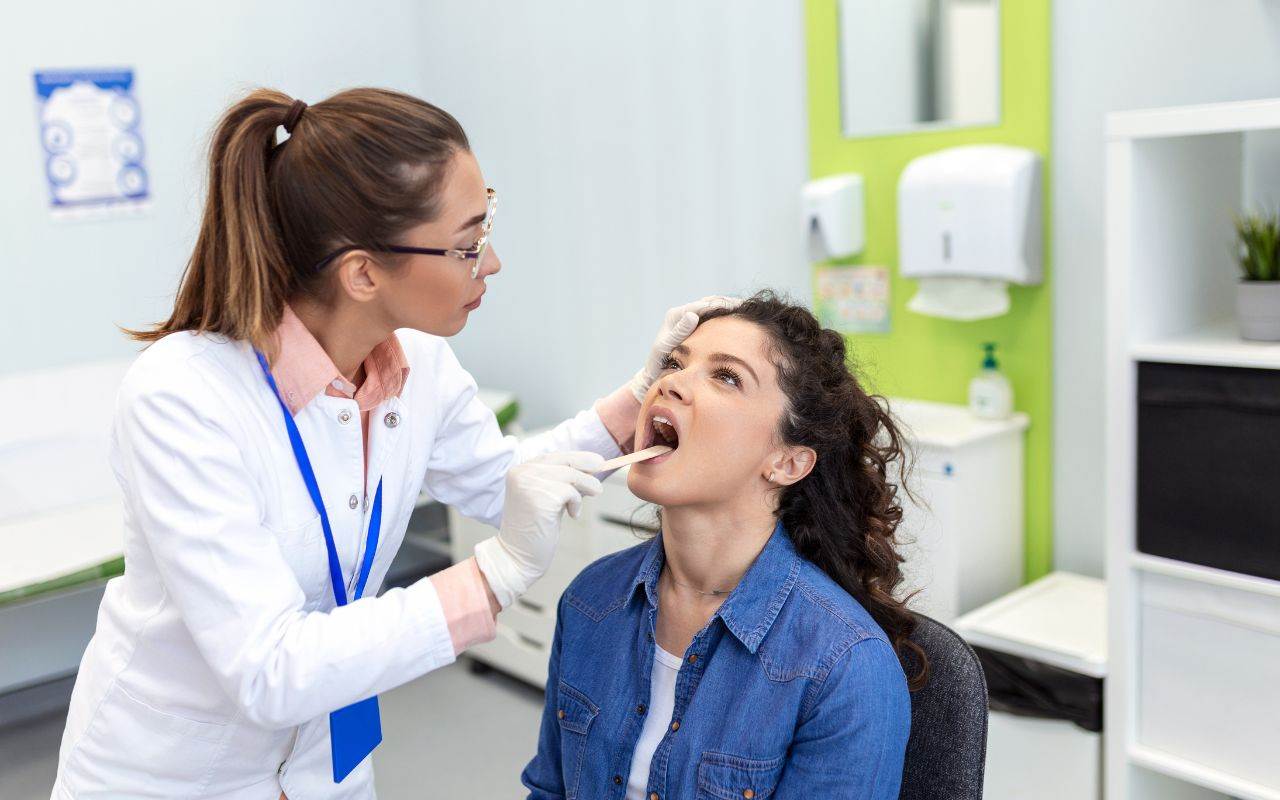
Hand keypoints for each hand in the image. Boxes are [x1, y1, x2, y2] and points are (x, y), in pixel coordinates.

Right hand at [473, 451, 604, 608]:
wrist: (517, 556)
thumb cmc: (534, 529)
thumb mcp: (545, 497)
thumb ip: (559, 481)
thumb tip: (591, 467)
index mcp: (519, 471)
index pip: (554, 456)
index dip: (578, 457)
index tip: (597, 461)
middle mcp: (522, 473)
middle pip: (565, 461)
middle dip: (587, 467)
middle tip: (602, 472)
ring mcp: (530, 484)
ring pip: (572, 475)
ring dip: (585, 488)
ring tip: (580, 505)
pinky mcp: (542, 498)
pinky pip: (572, 492)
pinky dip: (577, 504)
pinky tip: (571, 516)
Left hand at [626, 295, 741, 402]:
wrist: (654, 371)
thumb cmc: (659, 363)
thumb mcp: (666, 347)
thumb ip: (679, 332)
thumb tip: (693, 314)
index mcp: (675, 315)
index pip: (704, 305)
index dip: (723, 305)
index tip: (740, 306)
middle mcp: (681, 313)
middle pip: (710, 302)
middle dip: (729, 303)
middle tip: (748, 306)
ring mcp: (686, 318)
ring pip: (713, 307)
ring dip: (729, 307)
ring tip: (747, 311)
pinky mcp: (692, 325)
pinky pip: (712, 316)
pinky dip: (724, 316)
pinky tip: (737, 321)